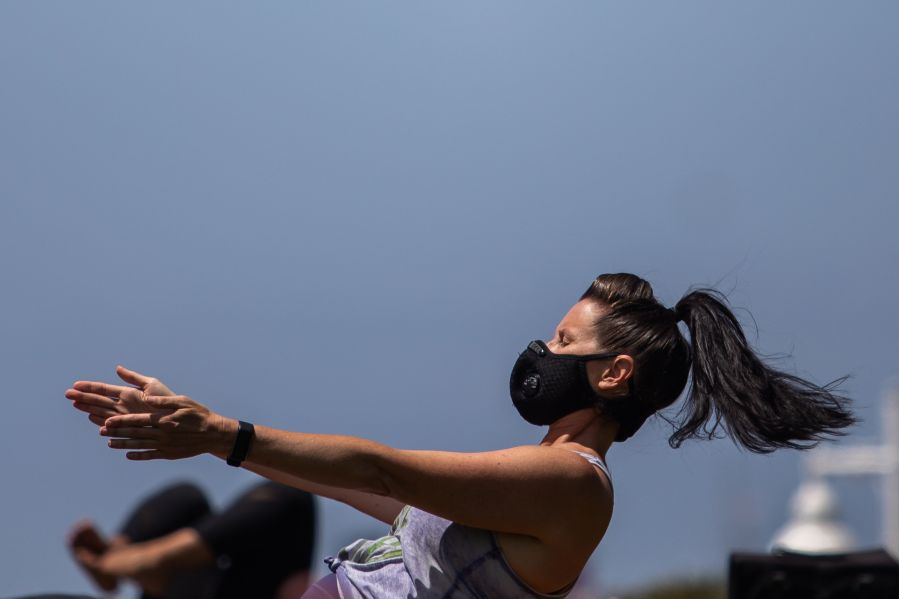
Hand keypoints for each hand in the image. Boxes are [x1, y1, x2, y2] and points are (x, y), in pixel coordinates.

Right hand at [66, 366, 175, 426]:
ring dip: (89, 408)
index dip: (90, 386)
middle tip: (67, 394)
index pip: (104, 389)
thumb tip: (116, 368)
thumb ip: (133, 377)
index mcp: (127, 393)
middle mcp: (123, 405)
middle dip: (84, 397)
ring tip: (76, 404)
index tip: (75, 384)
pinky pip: (113, 424)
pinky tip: (94, 419)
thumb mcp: (151, 384)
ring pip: (102, 412)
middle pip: (99, 400)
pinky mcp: (130, 426)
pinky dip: (103, 421)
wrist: (178, 415)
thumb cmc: (166, 399)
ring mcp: (125, 416)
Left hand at [100, 394, 235, 460]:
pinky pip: (149, 455)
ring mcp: (164, 445)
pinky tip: (128, 455)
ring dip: (123, 444)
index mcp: (162, 420)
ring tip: (110, 443)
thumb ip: (163, 401)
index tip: (107, 421)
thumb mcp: (182, 401)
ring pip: (139, 445)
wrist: (213, 433)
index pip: (136, 420)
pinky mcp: (168, 454)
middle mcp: (160, 434)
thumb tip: (147, 399)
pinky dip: (138, 455)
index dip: (121, 421)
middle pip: (134, 433)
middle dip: (116, 432)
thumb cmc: (198, 414)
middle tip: (101, 431)